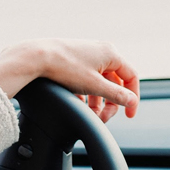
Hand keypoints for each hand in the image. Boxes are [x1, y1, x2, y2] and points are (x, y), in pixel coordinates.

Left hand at [0, 38, 138, 121]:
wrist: (36, 57)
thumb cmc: (65, 67)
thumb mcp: (94, 85)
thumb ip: (116, 94)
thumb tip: (131, 101)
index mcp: (111, 54)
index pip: (131, 77)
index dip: (132, 98)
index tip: (128, 115)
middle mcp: (101, 52)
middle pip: (115, 82)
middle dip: (110, 103)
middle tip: (103, 118)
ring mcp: (88, 55)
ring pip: (100, 83)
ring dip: (97, 101)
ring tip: (89, 114)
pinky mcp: (75, 60)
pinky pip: (87, 80)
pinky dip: (86, 93)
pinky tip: (78, 103)